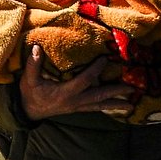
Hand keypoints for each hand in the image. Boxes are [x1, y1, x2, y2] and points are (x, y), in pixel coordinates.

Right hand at [19, 45, 133, 120]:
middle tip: (132, 89)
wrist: (28, 111)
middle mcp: (74, 101)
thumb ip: (32, 65)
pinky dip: (106, 106)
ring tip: (131, 104)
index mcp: (65, 93)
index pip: (84, 80)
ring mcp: (77, 106)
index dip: (95, 70)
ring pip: (99, 105)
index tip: (105, 59)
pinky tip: (115, 105)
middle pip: (99, 97)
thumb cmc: (30, 94)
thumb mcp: (28, 79)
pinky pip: (95, 107)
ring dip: (115, 103)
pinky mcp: (77, 108)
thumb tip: (36, 47)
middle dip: (115, 92)